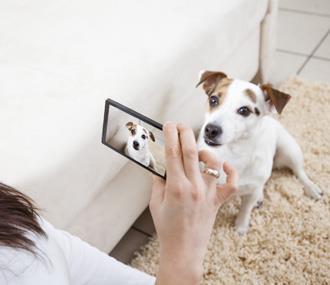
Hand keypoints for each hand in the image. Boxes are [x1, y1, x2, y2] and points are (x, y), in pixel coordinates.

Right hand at [150, 122, 237, 284]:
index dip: (170, 136)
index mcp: (176, 187)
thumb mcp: (155, 204)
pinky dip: (230, 172)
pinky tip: (223, 166)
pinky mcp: (218, 201)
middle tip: (180, 125)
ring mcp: (208, 193)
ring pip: (212, 163)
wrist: (183, 250)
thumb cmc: (168, 229)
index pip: (173, 154)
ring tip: (196, 151)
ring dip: (204, 152)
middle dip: (185, 133)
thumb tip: (160, 166)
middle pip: (191, 152)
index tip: (168, 126)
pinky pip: (231, 184)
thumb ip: (158, 182)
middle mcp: (194, 187)